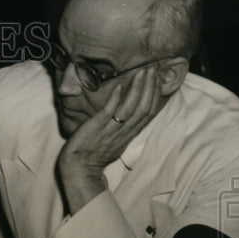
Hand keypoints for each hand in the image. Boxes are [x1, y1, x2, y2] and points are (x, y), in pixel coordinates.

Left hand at [57, 65, 160, 213]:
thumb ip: (123, 126)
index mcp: (130, 133)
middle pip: (144, 108)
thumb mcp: (115, 140)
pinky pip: (109, 113)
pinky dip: (115, 99)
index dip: (156, 95)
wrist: (79, 168)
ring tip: (142, 72)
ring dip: (138, 89)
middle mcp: (124, 131)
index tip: (159, 79)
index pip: (149, 112)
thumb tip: (127, 111)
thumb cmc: (94, 154)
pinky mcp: (97, 128)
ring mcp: (111, 129)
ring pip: (131, 108)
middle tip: (154, 69)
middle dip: (151, 87)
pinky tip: (119, 87)